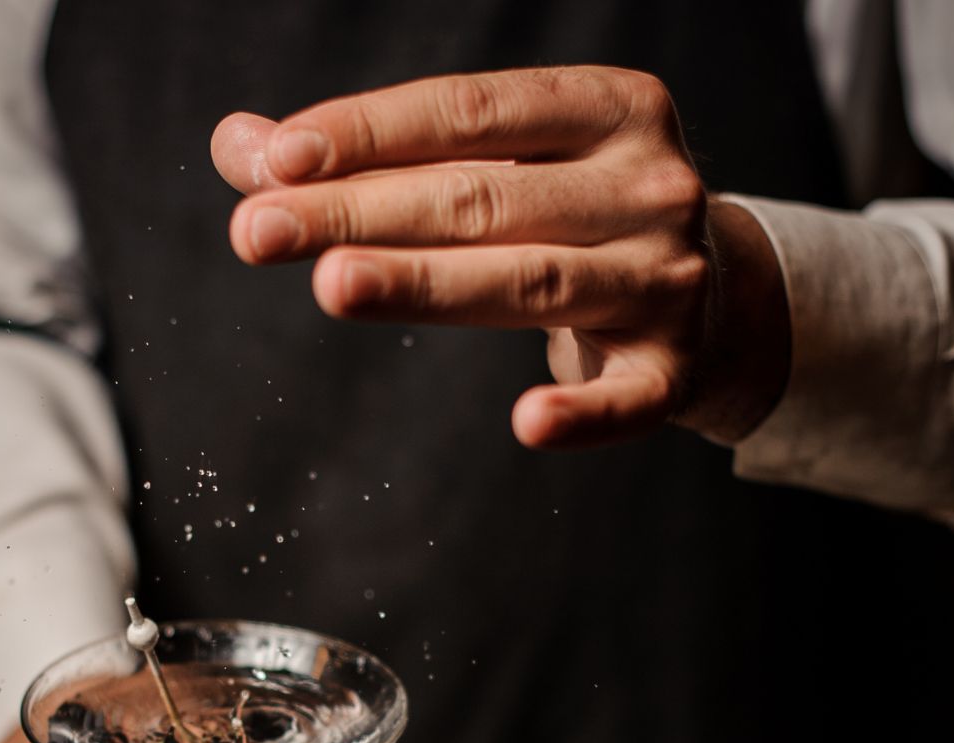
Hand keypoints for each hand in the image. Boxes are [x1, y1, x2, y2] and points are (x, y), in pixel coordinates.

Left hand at [211, 66, 789, 447]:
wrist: (714, 296)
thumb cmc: (571, 214)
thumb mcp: (496, 165)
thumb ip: (373, 156)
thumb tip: (239, 147)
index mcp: (611, 107)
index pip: (471, 112)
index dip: (371, 132)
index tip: (277, 158)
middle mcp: (652, 185)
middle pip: (484, 200)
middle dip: (361, 213)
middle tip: (257, 231)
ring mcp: (670, 281)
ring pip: (532, 285)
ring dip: (426, 286)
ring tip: (332, 284)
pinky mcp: (677, 371)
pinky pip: (627, 402)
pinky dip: (581, 414)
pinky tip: (527, 423)